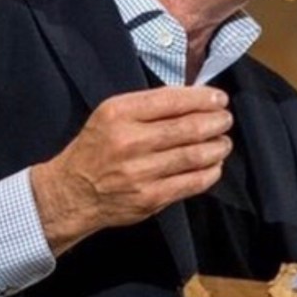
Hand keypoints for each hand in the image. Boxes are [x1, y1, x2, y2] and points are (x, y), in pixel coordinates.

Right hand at [30, 86, 232, 255]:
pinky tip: (214, 165)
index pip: (172, 100)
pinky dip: (210, 172)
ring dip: (218, 147)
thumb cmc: (97, 147)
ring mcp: (140, 172)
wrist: (71, 193)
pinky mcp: (150, 197)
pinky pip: (192, 182)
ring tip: (224, 142)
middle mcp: (129, 141)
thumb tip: (195, 98)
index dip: (202, 98)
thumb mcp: (111, 114)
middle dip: (216, 121)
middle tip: (225, 119)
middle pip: (188, 127)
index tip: (219, 98)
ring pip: (195, 155)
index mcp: (119, 113)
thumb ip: (149, 106)